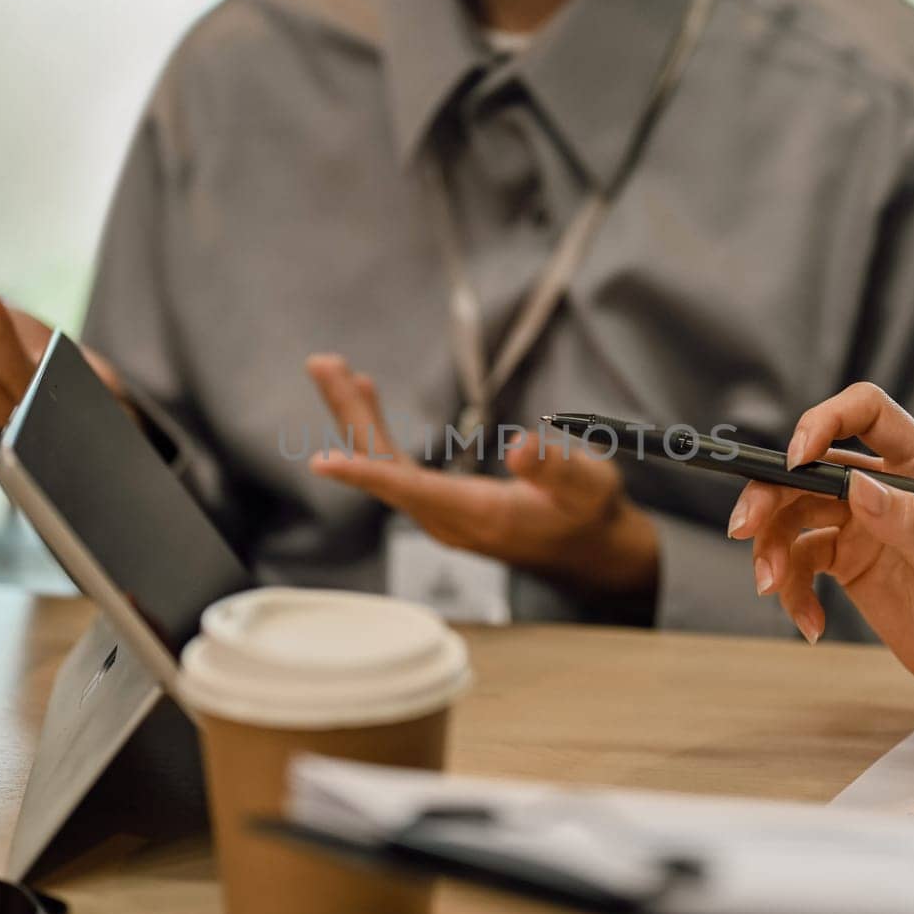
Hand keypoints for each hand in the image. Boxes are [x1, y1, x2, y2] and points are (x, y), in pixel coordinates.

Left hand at [304, 354, 657, 597]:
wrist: (591, 549)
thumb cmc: (590, 514)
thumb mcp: (588, 486)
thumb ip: (555, 468)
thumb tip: (522, 446)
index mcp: (478, 514)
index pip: (411, 491)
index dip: (366, 474)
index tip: (322, 462)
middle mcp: (448, 518)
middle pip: (384, 466)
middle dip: (351, 414)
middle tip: (322, 364)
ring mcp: (440, 513)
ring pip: (384, 464)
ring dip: (356, 416)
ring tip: (332, 369)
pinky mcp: (440, 504)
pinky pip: (394, 467)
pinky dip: (375, 430)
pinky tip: (366, 397)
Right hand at [726, 382, 913, 701]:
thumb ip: (911, 525)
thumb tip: (857, 486)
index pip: (868, 412)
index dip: (825, 421)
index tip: (794, 458)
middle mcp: (886, 487)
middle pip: (810, 469)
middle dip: (770, 496)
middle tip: (743, 530)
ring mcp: (862, 523)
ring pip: (793, 516)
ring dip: (771, 550)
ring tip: (772, 590)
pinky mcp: (846, 560)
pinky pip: (800, 563)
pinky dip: (792, 593)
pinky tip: (811, 626)